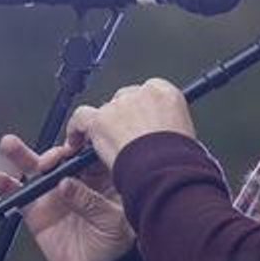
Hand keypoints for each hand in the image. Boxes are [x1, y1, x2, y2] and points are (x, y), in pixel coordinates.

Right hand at [0, 134, 134, 260]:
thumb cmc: (112, 244)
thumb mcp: (112, 222)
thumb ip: (91, 202)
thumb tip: (66, 184)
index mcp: (101, 177)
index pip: (89, 154)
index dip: (80, 147)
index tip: (73, 148)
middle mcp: (75, 179)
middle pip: (60, 157)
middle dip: (52, 154)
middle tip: (47, 162)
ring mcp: (52, 192)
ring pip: (35, 168)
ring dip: (20, 154)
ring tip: (8, 145)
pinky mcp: (35, 209)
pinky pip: (18, 194)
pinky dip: (5, 185)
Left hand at [65, 78, 193, 167]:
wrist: (165, 167)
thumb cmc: (178, 158)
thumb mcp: (185, 136)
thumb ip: (168, 127)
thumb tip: (161, 135)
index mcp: (164, 93)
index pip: (146, 94)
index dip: (139, 111)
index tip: (138, 123)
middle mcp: (140, 93)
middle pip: (123, 100)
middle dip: (122, 119)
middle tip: (123, 140)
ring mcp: (118, 105)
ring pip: (104, 111)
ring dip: (104, 127)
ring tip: (106, 147)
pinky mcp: (100, 120)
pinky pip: (81, 118)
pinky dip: (76, 130)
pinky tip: (75, 143)